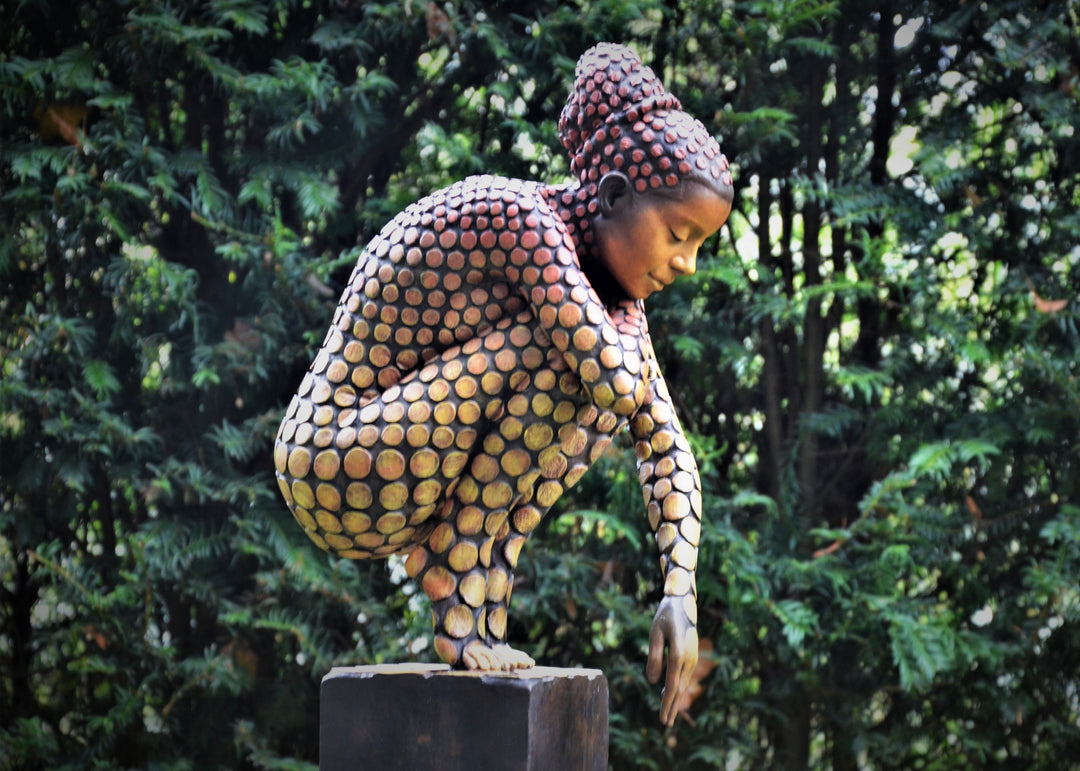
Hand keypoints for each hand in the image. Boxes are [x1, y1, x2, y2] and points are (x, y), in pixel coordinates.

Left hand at [645, 595, 698, 726]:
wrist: (683, 603)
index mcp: (678, 653)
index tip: (663, 718)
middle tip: (666, 724)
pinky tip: (669, 693)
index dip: (667, 703)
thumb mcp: (655, 634)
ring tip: (668, 713)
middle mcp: (689, 658)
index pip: (672, 685)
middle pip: (680, 688)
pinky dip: (678, 688)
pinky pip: (684, 676)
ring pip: (683, 684)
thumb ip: (654, 657)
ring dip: (675, 699)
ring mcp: (693, 658)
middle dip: (672, 707)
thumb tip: (653, 681)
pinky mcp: (692, 656)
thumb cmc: (665, 616)